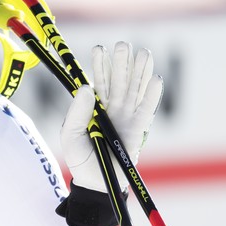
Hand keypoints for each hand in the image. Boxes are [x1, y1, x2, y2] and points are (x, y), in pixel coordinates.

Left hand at [61, 41, 163, 192]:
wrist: (96, 181)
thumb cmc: (81, 157)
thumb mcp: (70, 134)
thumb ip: (77, 112)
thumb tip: (87, 87)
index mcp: (96, 106)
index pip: (100, 81)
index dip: (100, 65)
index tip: (99, 49)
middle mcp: (113, 107)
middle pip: (120, 80)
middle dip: (122, 62)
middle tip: (123, 44)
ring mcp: (128, 116)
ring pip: (135, 89)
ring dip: (140, 71)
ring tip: (144, 52)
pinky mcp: (139, 128)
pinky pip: (147, 109)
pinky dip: (152, 94)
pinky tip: (155, 79)